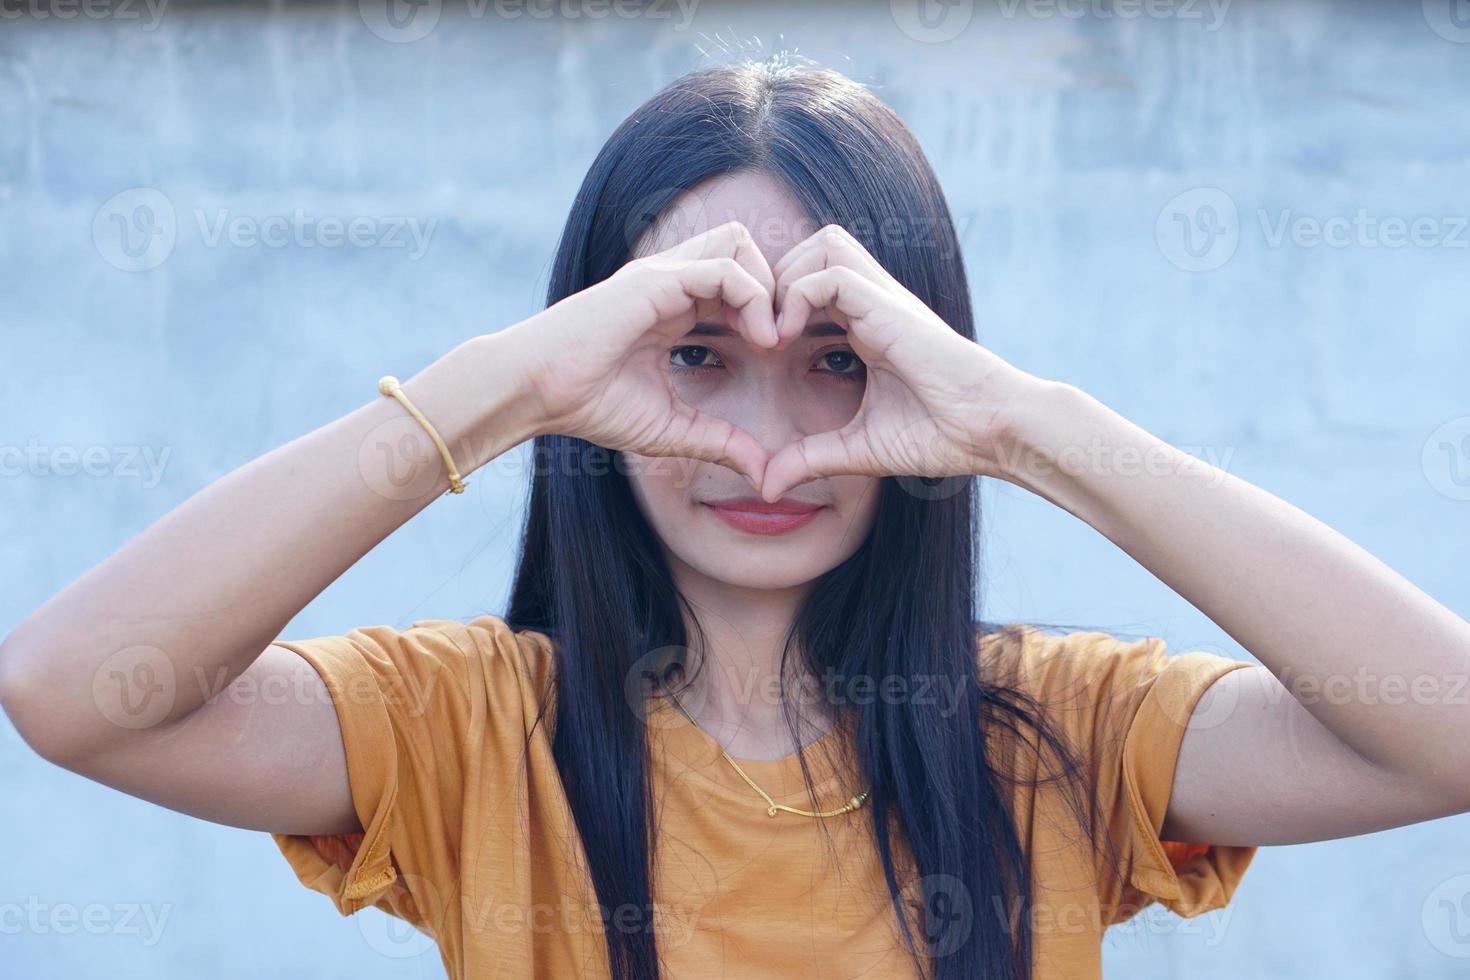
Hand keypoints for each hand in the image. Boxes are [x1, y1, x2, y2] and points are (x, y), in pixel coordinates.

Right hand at [509, 221, 780, 489]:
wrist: (537, 392)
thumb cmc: (589, 405)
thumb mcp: (671, 429)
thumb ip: (720, 442)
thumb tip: (764, 473)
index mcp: (675, 306)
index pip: (737, 277)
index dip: (766, 307)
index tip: (776, 354)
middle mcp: (671, 281)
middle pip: (744, 246)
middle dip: (775, 285)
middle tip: (781, 339)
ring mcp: (662, 275)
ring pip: (738, 242)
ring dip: (766, 285)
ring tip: (770, 338)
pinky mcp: (655, 281)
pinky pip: (723, 267)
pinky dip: (752, 296)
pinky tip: (758, 340)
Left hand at [759, 224, 1041, 500]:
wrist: (991, 430)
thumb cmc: (940, 436)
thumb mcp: (857, 449)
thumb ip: (809, 458)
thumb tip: (765, 486)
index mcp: (867, 326)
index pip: (812, 281)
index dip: (776, 302)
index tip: (753, 347)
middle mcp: (874, 304)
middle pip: (812, 248)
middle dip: (774, 279)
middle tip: (754, 331)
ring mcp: (883, 300)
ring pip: (822, 245)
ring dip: (787, 279)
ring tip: (772, 332)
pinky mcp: (889, 307)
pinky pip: (831, 273)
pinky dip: (799, 296)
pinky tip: (787, 339)